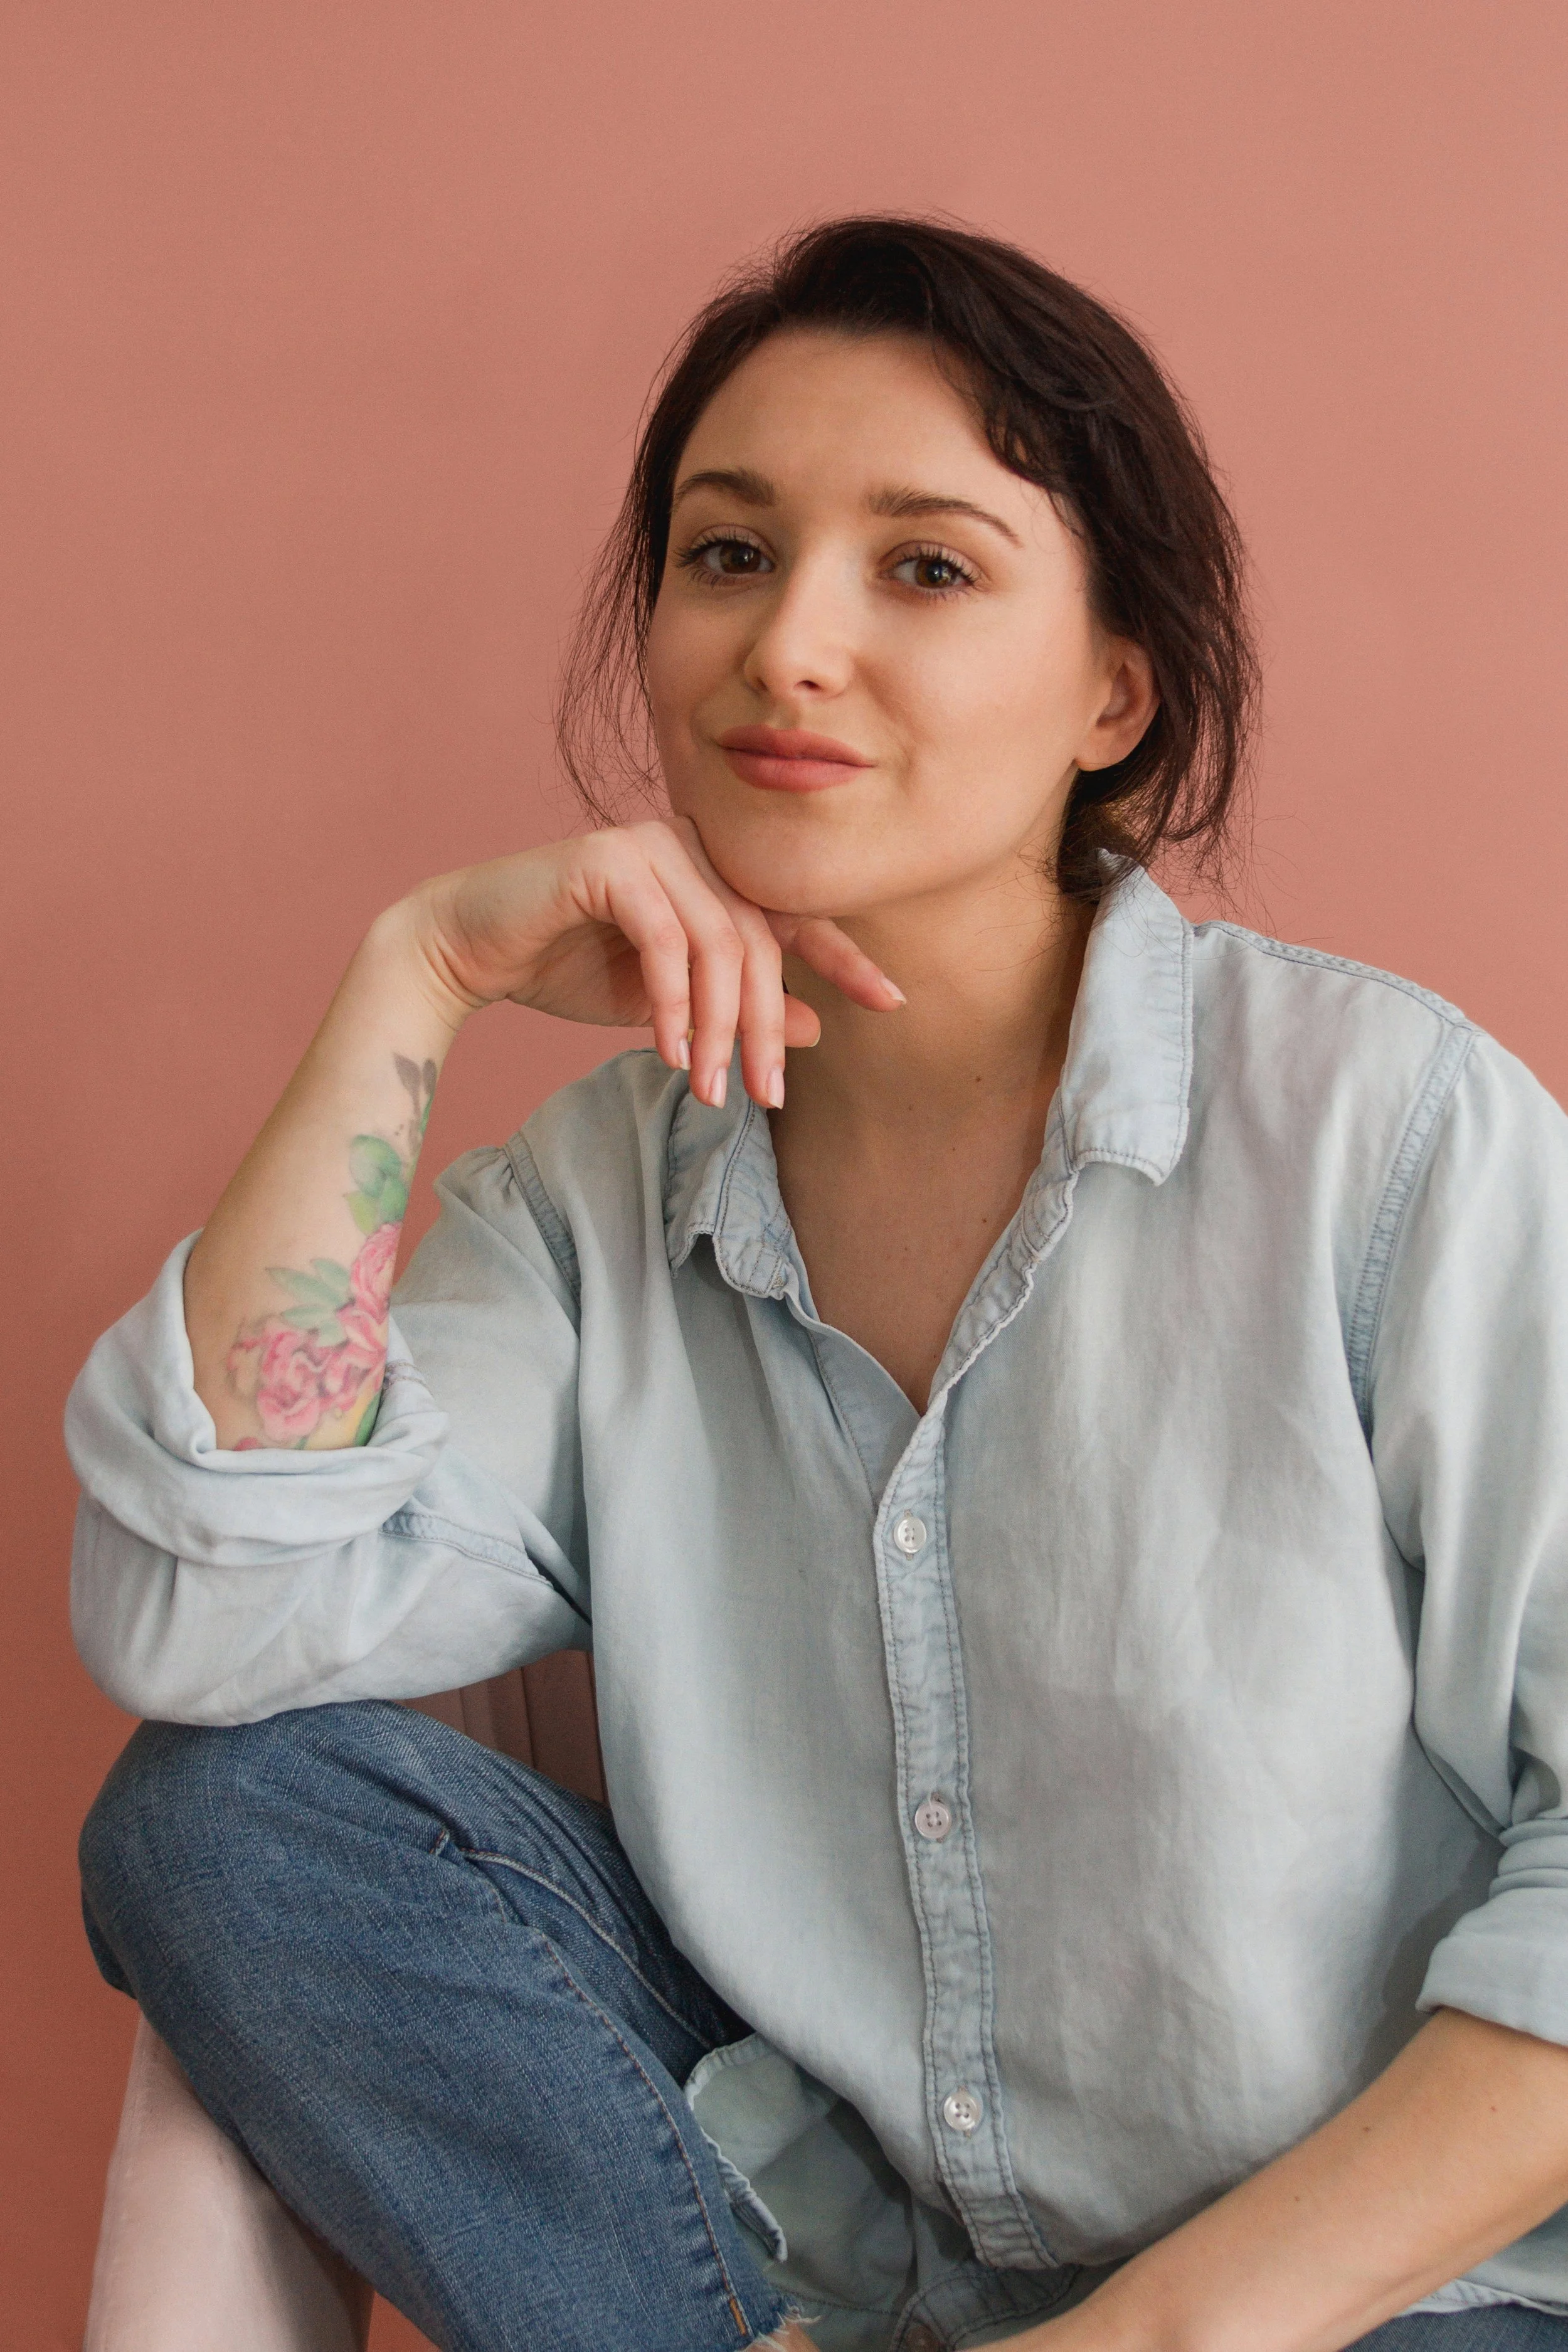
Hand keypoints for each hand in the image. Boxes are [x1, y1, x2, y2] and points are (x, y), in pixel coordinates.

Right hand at [403, 817, 903, 1108]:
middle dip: (767, 1027)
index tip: (891, 1002)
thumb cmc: (565, 967)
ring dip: (720, 1026)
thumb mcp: (668, 1005)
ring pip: (720, 943)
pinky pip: (665, 939)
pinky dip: (672, 1002)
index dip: (844, 958)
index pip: (794, 915)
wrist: (467, 947)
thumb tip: (816, 1031)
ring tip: (710, 1088)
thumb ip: (735, 1009)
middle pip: (760, 941)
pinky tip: (669, 1051)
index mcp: (713, 873)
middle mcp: (691, 846)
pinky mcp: (608, 860)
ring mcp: (652, 844)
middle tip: (767, 1094)